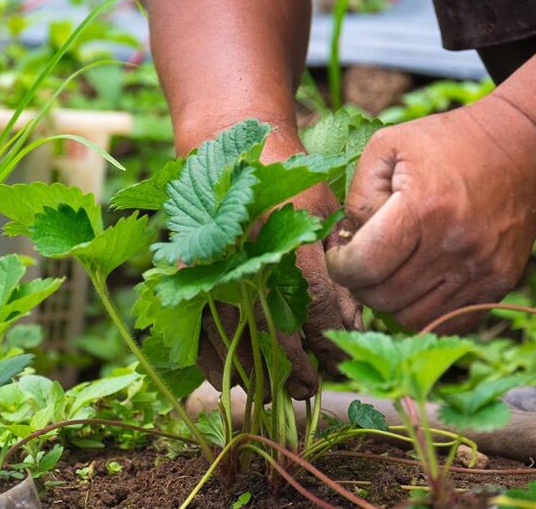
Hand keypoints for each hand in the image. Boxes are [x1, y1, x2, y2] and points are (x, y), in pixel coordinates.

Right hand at [198, 177, 361, 399]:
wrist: (223, 142)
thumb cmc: (284, 175)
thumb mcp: (323, 207)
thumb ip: (338, 262)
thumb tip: (352, 322)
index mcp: (285, 229)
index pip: (314, 302)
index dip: (328, 341)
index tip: (338, 362)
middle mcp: (244, 250)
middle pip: (271, 326)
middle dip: (294, 366)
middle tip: (311, 388)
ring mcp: (208, 261)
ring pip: (231, 334)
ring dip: (256, 372)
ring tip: (278, 394)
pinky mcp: (183, 271)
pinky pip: (194, 328)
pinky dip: (212, 361)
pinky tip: (231, 380)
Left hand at [326, 101, 535, 331]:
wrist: (523, 150)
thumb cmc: (446, 143)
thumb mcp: (388, 146)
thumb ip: (358, 194)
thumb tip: (349, 241)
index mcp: (423, 207)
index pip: (364, 266)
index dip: (340, 266)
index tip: (340, 254)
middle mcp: (455, 244)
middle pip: (384, 297)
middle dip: (361, 284)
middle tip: (363, 262)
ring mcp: (481, 269)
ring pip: (411, 318)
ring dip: (391, 301)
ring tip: (390, 272)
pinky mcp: (499, 284)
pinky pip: (447, 321)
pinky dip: (423, 310)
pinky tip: (417, 282)